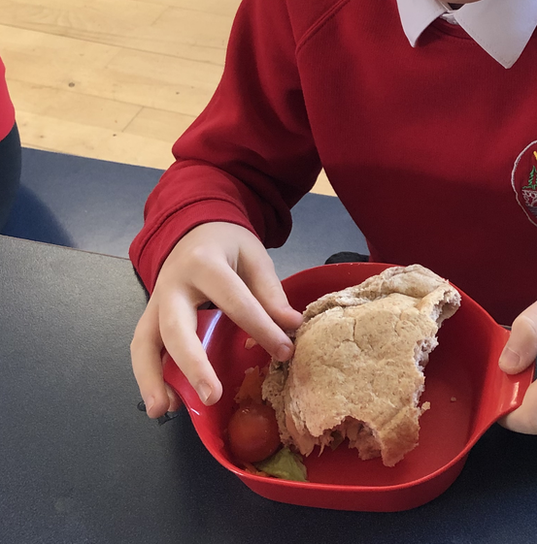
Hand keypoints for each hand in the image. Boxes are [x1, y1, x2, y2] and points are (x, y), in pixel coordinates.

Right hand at [130, 222, 303, 417]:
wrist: (194, 227)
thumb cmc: (228, 245)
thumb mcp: (255, 257)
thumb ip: (270, 292)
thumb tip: (292, 326)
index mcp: (204, 263)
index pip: (235, 302)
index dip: (262, 329)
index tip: (285, 352)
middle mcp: (172, 283)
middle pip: (176, 328)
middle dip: (193, 364)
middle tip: (212, 397)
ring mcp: (155, 301)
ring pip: (144, 342)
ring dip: (152, 378)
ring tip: (163, 410)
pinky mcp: (150, 316)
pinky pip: (144, 347)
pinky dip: (151, 376)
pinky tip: (166, 402)